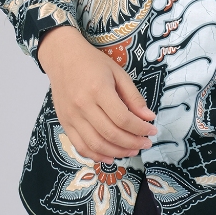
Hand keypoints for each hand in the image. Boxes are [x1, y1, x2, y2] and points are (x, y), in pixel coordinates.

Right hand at [37, 26, 156, 163]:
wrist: (63, 58)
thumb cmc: (92, 63)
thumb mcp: (118, 73)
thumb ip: (133, 97)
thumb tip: (149, 117)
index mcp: (98, 90)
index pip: (123, 118)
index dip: (140, 128)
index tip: (152, 130)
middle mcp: (83, 105)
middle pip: (111, 134)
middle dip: (133, 143)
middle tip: (146, 143)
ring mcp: (71, 116)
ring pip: (96, 144)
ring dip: (117, 152)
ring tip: (132, 151)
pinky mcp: (64, 123)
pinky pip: (80, 146)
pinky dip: (96, 156)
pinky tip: (111, 156)